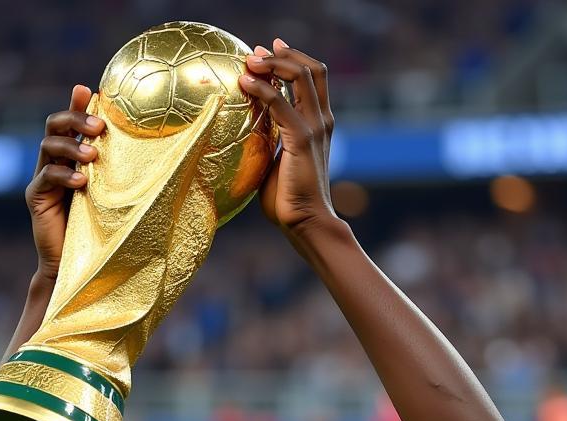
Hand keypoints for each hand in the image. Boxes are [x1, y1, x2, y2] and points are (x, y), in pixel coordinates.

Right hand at [25, 85, 105, 280]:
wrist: (78, 265)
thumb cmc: (103, 231)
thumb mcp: (114, 196)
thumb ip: (120, 173)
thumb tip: (153, 153)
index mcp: (73, 158)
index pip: (72, 123)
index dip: (78, 105)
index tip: (93, 92)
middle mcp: (55, 163)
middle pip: (55, 126)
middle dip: (76, 120)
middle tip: (99, 127)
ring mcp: (43, 179)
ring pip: (49, 146)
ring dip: (72, 147)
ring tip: (93, 157)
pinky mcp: (36, 198)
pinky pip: (46, 177)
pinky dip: (63, 175)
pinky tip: (81, 182)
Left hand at [239, 40, 336, 235]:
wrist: (307, 223)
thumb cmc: (289, 201)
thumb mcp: (278, 162)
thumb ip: (271, 141)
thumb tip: (249, 133)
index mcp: (320, 125)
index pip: (314, 78)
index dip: (293, 58)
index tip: (269, 51)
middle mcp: (322, 121)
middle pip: (311, 69)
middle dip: (283, 54)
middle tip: (257, 51)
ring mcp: (314, 128)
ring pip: (299, 76)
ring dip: (272, 64)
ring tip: (249, 61)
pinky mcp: (301, 139)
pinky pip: (280, 102)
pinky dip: (261, 88)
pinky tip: (244, 82)